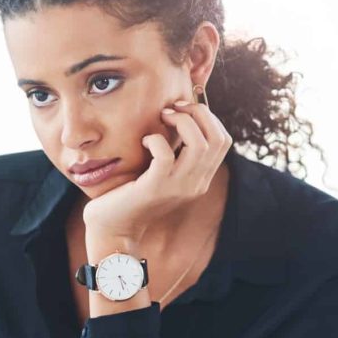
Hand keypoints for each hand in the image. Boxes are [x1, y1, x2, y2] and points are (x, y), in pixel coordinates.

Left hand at [82, 100, 231, 246]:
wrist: (114, 229)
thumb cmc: (132, 195)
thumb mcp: (162, 174)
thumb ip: (175, 154)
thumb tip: (177, 117)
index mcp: (200, 180)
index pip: (223, 141)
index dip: (208, 118)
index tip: (184, 109)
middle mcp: (195, 184)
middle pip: (218, 139)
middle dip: (199, 113)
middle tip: (173, 108)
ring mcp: (177, 187)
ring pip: (199, 145)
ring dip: (182, 121)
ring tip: (162, 117)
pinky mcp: (154, 188)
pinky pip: (165, 155)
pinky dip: (156, 140)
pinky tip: (144, 141)